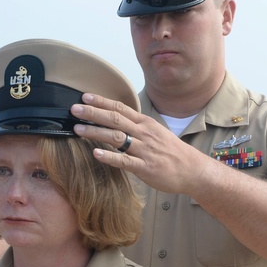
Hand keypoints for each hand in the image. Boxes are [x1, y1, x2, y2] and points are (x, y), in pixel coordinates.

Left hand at [71, 93, 205, 196]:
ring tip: (78, 129)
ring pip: (116, 138)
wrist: (192, 169)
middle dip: (93, 113)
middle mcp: (143, 133)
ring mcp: (144, 150)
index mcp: (145, 124)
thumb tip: (116, 120)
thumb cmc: (171, 151)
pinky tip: (96, 153)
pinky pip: (124, 160)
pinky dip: (109, 156)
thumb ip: (136, 126)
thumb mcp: (154, 132)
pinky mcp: (145, 167)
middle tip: (74, 109)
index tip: (84, 97)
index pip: (120, 108)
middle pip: (115, 119)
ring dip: (95, 132)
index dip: (101, 102)